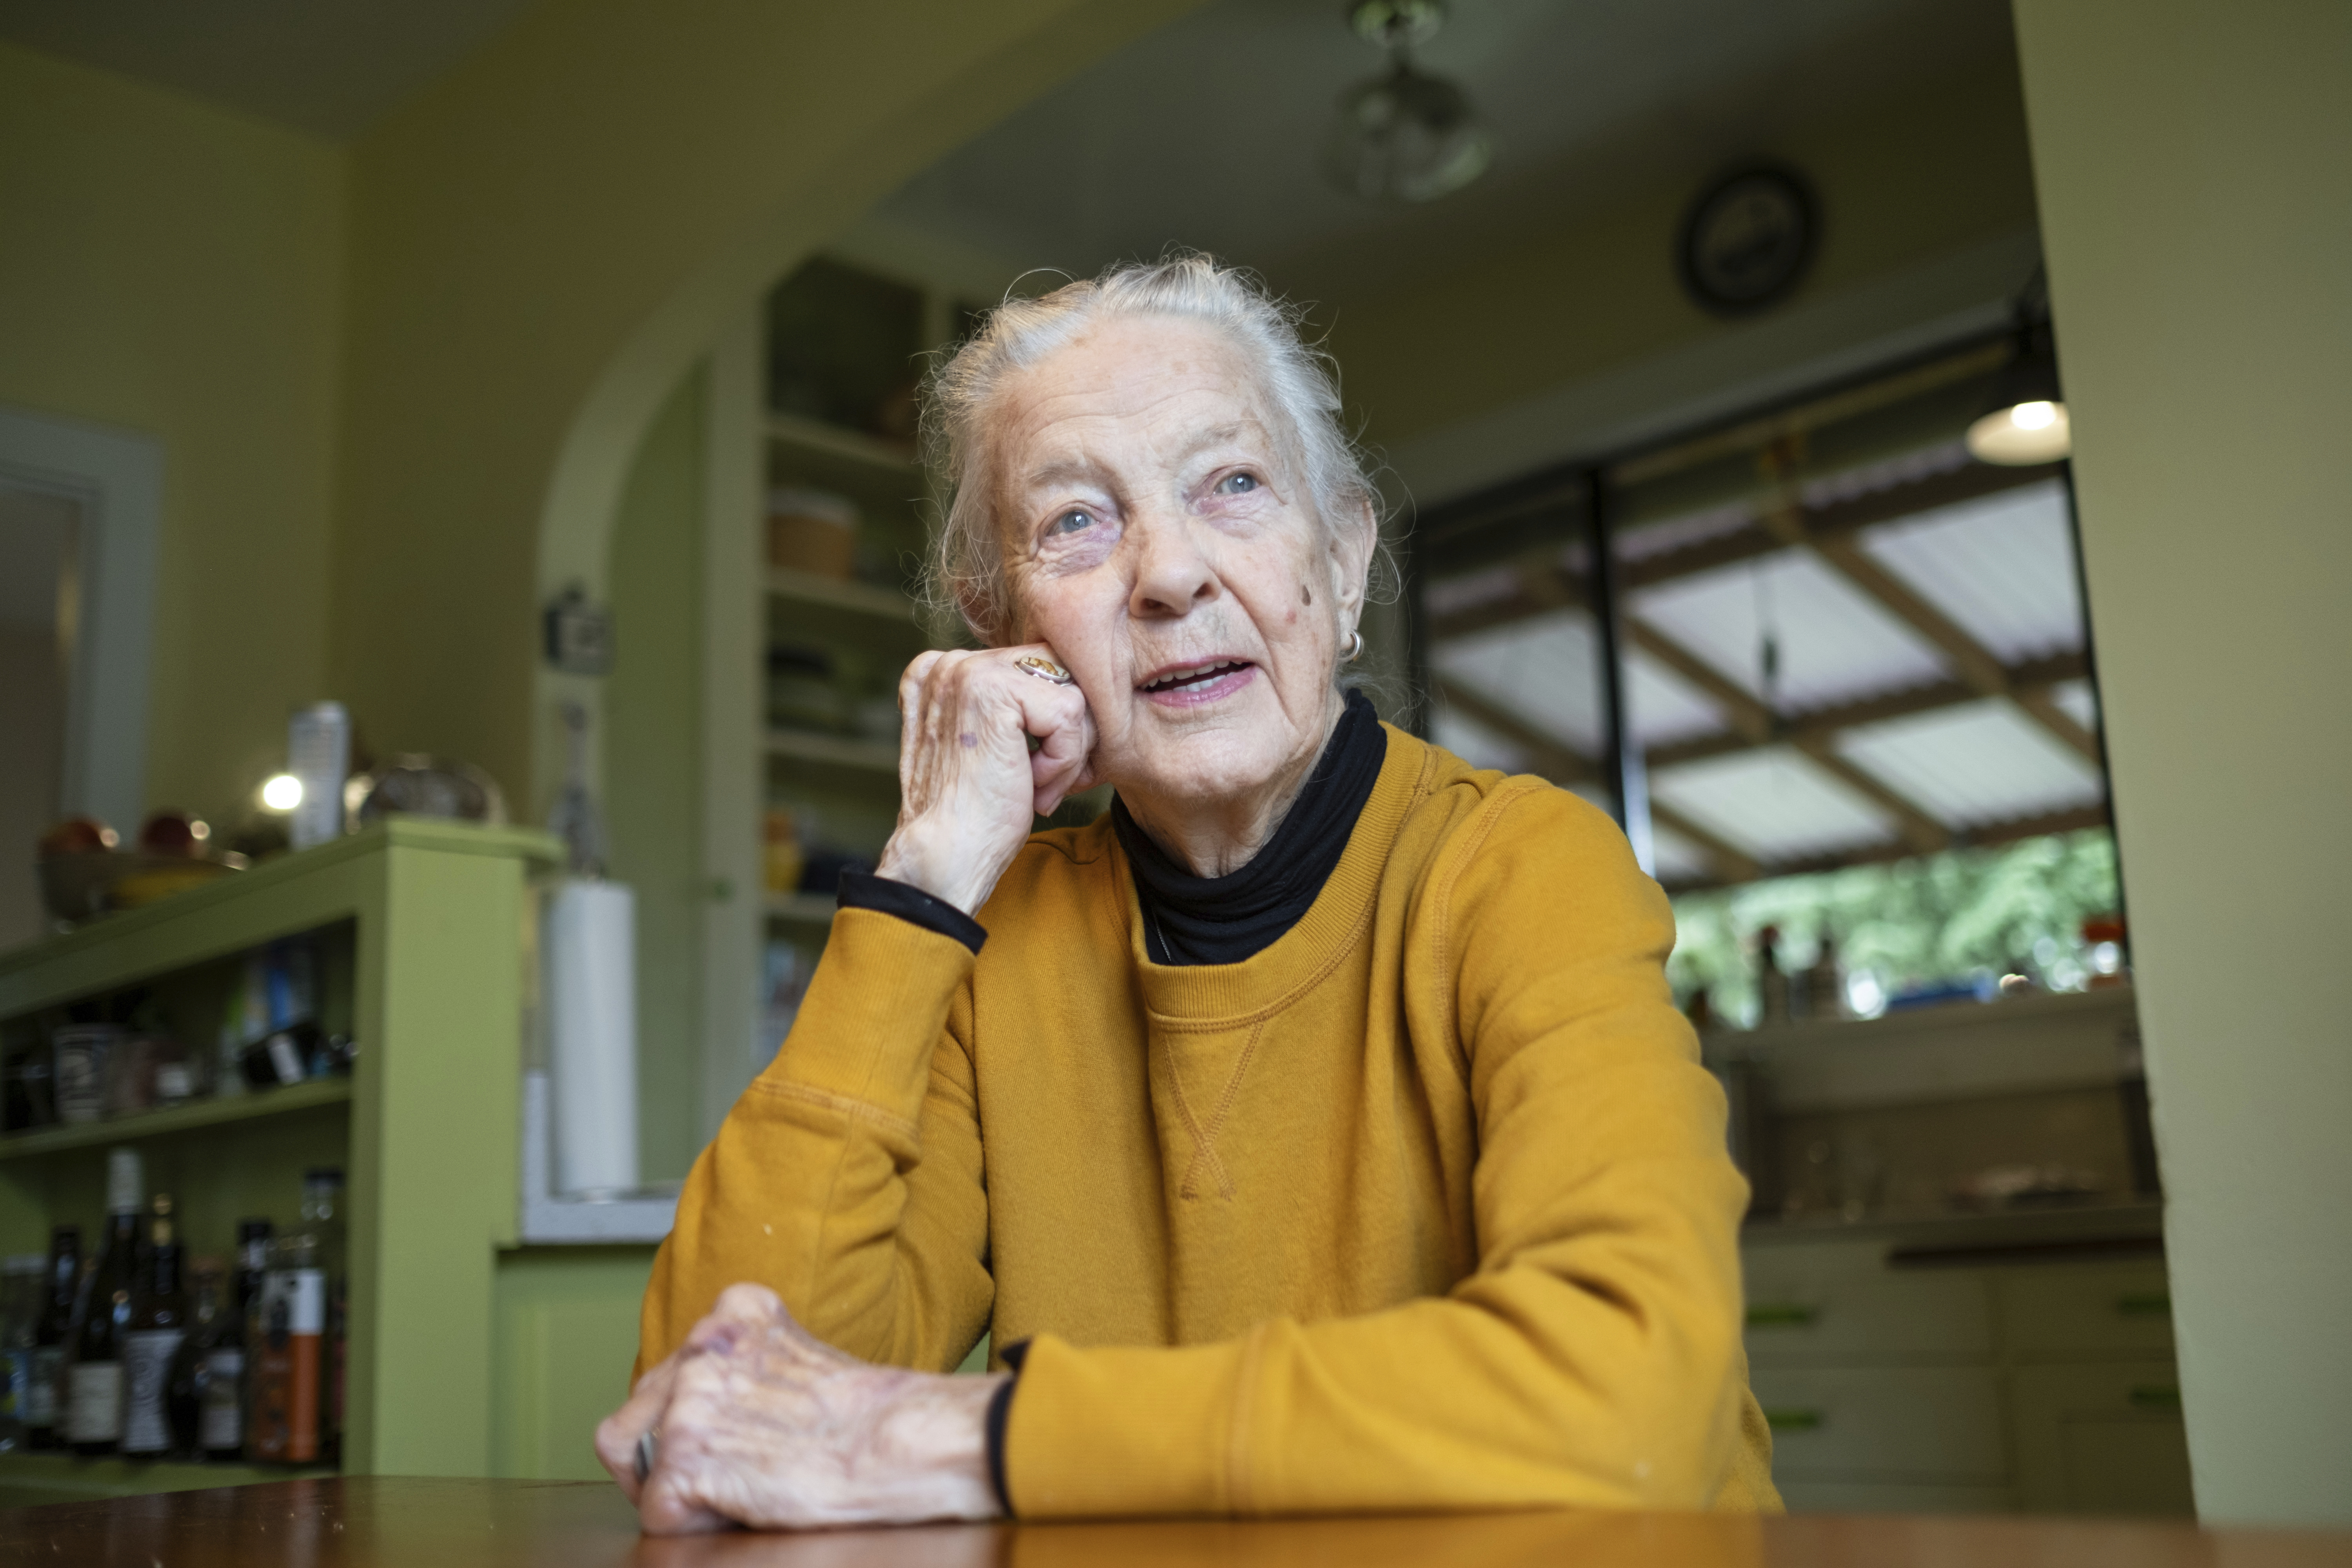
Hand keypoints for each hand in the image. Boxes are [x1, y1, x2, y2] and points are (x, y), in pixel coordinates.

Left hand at [595, 1284, 1004, 1533]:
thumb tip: (712, 1403)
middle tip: (725, 1475)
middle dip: (666, 1454)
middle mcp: (701, 1345)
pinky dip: (689, 1523)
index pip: (667, 1373)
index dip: (685, 1420)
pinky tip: (741, 1507)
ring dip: (676, 1487)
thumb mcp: (798, 1358)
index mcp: (732, 1314)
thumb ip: (747, 1365)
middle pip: (635, 1414)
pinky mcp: (685, 1454)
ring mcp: (688, 1398)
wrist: (899, 1443)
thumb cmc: (868, 1415)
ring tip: (736, 1490)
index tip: (726, 1439)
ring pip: (632, 1459)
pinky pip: (655, 1510)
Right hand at [876, 646, 1095, 914]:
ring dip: (1068, 751)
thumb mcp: (991, 748)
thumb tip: (1076, 690)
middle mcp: (952, 662)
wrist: (946, 858)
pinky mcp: (993, 691)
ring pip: (1070, 691)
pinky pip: (1070, 712)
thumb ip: (1014, 708)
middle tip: (1044, 782)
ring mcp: (969, 671)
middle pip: (1059, 671)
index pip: (1038, 669)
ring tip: (1033, 787)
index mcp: (946, 673)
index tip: (1031, 772)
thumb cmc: (976, 817)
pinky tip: (1030, 787)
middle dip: (1069, 731)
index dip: (1053, 725)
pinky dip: (1065, 761)